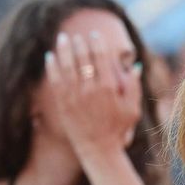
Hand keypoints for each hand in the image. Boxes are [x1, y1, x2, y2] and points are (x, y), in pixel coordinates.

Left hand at [45, 29, 141, 158]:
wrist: (98, 151)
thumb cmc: (118, 130)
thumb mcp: (132, 109)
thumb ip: (134, 86)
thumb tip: (134, 65)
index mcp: (109, 87)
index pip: (101, 57)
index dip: (97, 42)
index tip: (94, 34)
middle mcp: (90, 89)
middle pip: (83, 58)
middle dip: (79, 43)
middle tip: (77, 35)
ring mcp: (75, 96)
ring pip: (67, 65)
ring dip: (64, 49)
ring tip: (63, 37)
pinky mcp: (63, 104)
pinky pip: (55, 80)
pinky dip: (52, 66)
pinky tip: (50, 56)